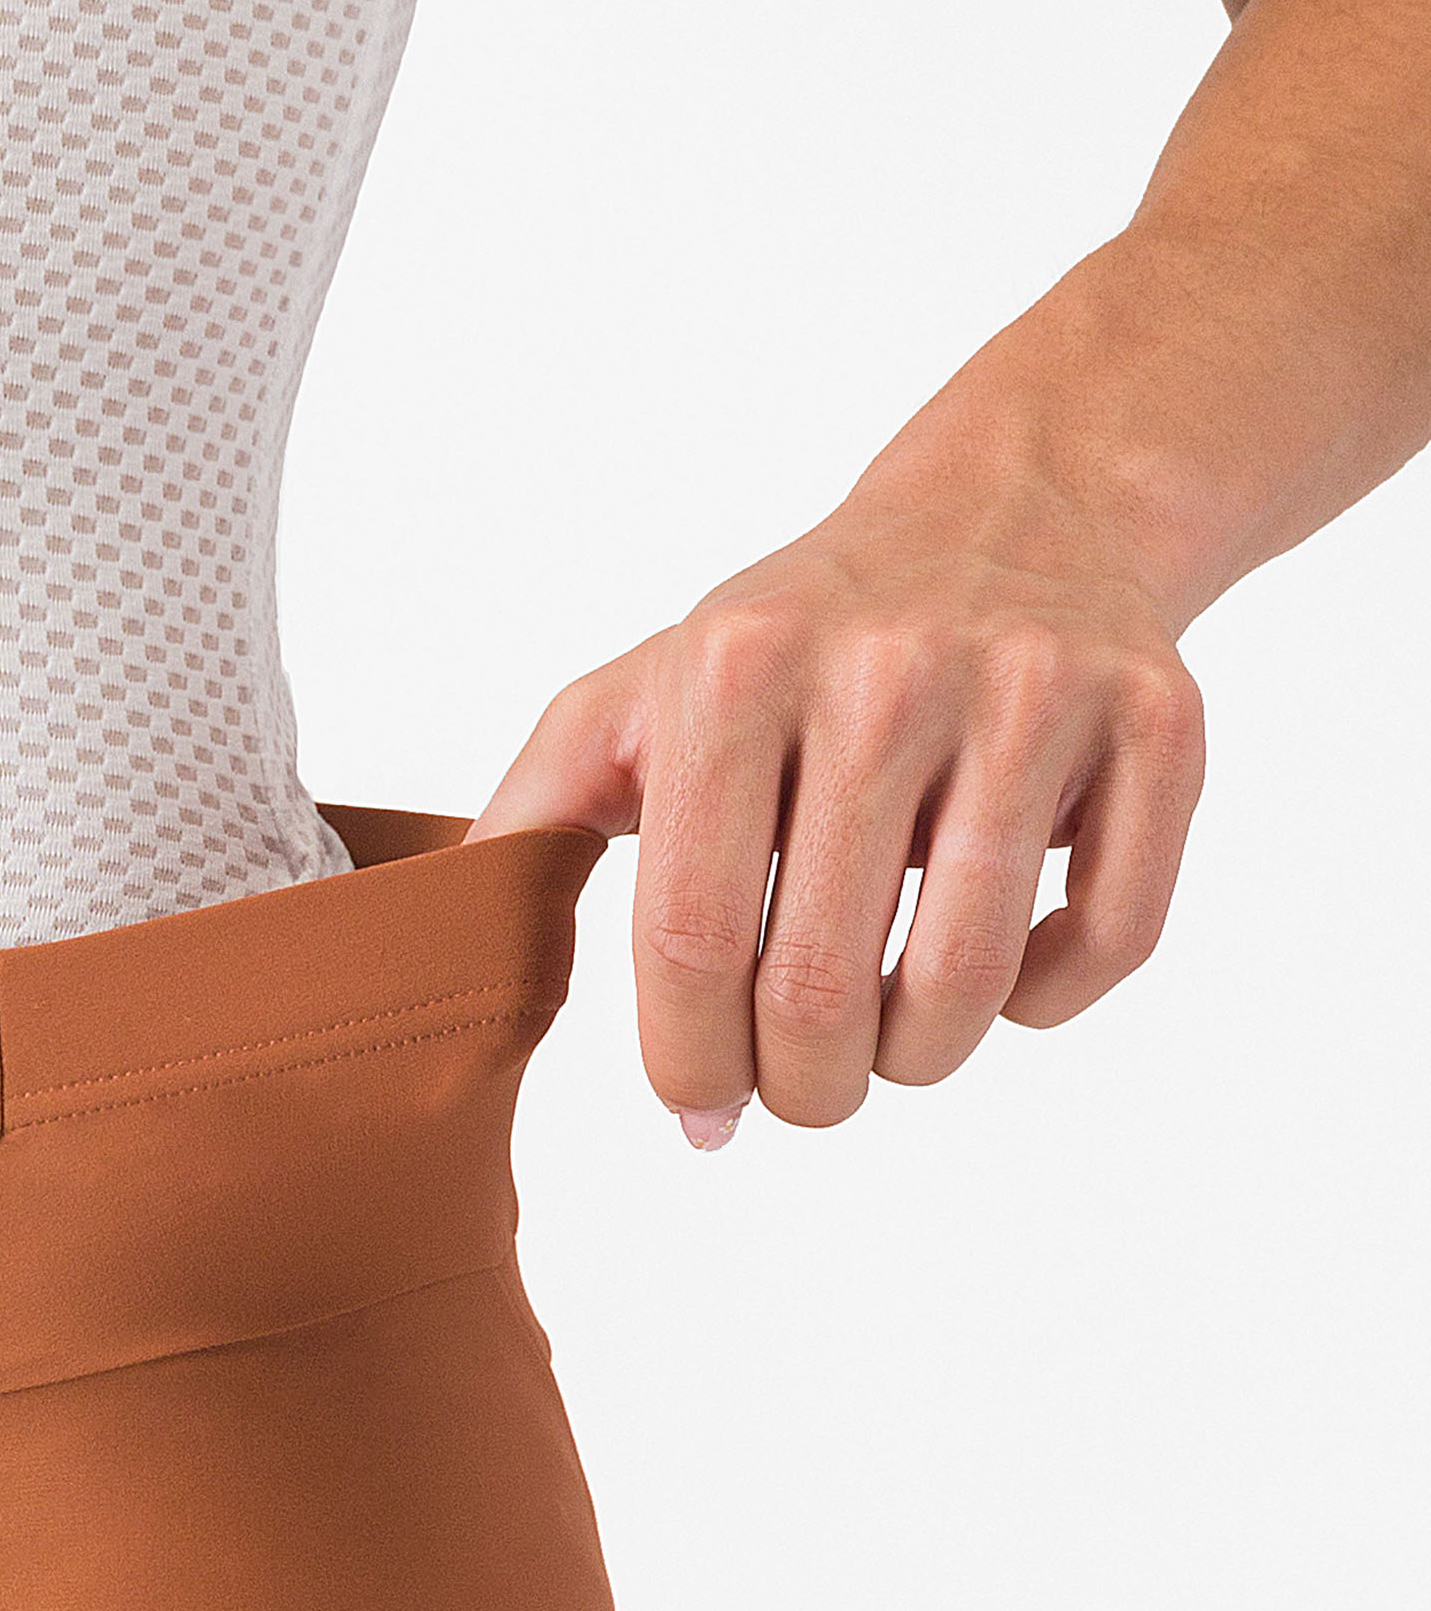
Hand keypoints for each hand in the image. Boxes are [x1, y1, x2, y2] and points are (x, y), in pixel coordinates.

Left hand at [464, 478, 1206, 1145]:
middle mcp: (890, 671)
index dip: (688, 1064)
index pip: (691, 940)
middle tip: (799, 1089)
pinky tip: (1000, 972)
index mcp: (739, 673)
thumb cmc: (796, 640)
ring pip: (967, 987)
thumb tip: (450, 959)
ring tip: (886, 1043)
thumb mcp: (633, 698)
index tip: (698, 1105)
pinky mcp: (1160, 721)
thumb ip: (530, 822)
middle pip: (822, 988)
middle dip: (800, 1090)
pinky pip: (1104, 946)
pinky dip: (1042, 1005)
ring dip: (915, 1064)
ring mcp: (1037, 690)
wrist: (1013, 504)